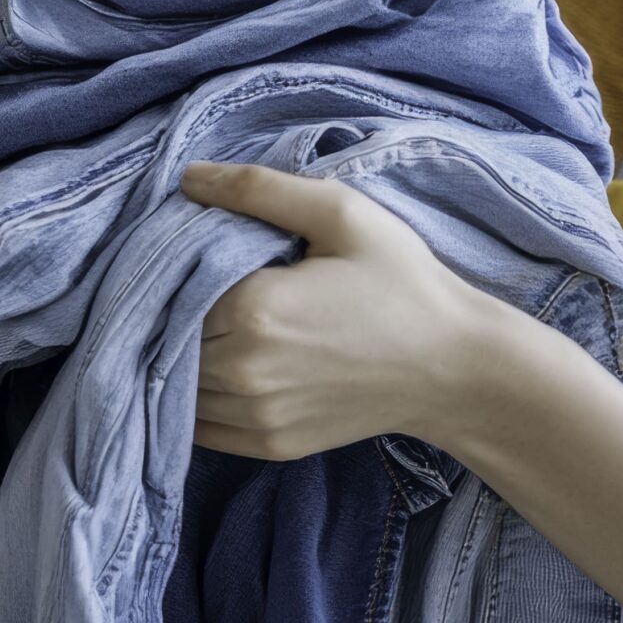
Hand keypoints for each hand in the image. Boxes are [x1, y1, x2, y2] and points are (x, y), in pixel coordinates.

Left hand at [179, 160, 508, 460]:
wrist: (453, 366)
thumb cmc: (402, 281)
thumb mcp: (341, 213)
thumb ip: (258, 189)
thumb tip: (188, 178)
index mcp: (254, 309)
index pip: (173, 287)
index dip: (176, 267)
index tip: (195, 253)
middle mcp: (245, 370)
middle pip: (168, 337)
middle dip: (174, 312)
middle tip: (202, 286)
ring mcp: (257, 415)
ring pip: (177, 386)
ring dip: (180, 358)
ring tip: (211, 326)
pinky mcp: (271, 445)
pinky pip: (201, 427)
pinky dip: (196, 399)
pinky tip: (220, 368)